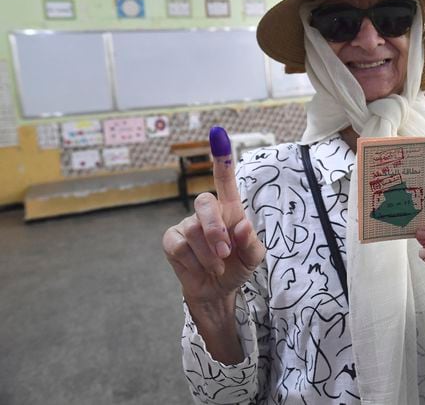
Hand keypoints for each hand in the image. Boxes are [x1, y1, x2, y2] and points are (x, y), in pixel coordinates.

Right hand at [163, 127, 265, 308]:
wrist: (218, 290)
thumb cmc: (237, 267)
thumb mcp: (253, 258)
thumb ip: (251, 243)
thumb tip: (242, 224)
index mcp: (230, 209)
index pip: (225, 180)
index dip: (221, 157)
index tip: (218, 134)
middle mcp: (207, 212)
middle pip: (205, 203)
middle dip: (215, 229)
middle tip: (225, 253)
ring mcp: (186, 224)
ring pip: (193, 231)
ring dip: (209, 255)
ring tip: (217, 267)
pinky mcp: (171, 240)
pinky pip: (179, 246)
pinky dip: (193, 261)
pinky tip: (200, 268)